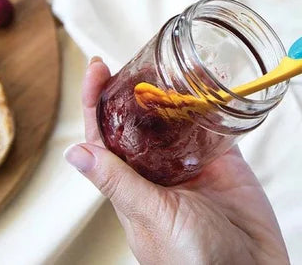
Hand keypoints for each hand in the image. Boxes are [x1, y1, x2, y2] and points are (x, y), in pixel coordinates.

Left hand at [64, 58, 288, 264]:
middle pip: (140, 121)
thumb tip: (77, 152)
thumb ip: (119, 183)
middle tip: (139, 56)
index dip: (96, 101)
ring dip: (174, 92)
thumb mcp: (151, 217)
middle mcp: (159, 173)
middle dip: (135, 88)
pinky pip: (215, 128)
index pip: (104, 136)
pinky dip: (213, 105)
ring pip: (177, 119)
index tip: (96, 68)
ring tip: (173, 61)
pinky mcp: (225, 164)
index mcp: (132, 186)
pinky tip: (212, 84)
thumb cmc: (194, 262)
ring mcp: (192, 167)